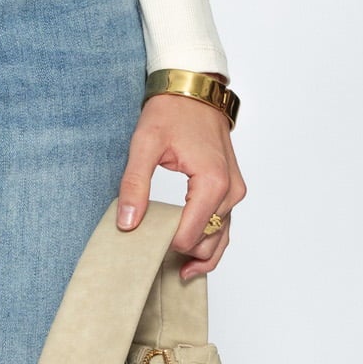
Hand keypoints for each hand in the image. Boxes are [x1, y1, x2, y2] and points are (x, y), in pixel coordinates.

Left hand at [115, 95, 245, 281]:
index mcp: (212, 182)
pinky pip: (225, 226)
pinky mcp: (232, 190)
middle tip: (151, 262)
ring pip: (221, 239)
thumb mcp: (144, 144)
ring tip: (175, 273)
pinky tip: (192, 257)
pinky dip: (210, 242)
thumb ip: (134, 184)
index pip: (190, 234)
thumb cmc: (171, 112)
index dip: (166, 247)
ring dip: (201, 257)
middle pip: (208, 241)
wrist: (193, 90)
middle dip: (183, 255)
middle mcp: (230, 191)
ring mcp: (235, 192)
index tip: (142, 248)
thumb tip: (127, 222)